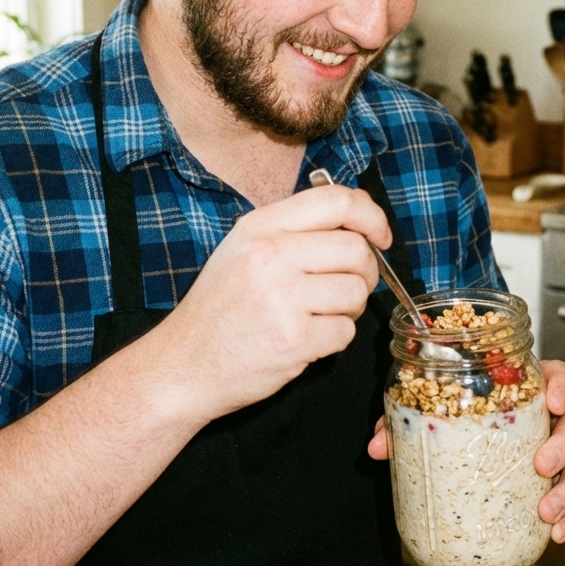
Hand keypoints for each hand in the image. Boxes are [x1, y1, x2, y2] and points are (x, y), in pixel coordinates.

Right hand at [158, 184, 390, 422]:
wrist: (184, 364)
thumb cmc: (221, 309)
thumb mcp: (245, 250)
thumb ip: (298, 228)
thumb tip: (362, 209)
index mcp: (260, 227)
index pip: (336, 201)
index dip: (371, 216)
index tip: (380, 236)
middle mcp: (270, 255)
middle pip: (355, 250)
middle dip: (365, 272)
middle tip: (346, 287)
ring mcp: (281, 298)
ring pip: (356, 292)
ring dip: (348, 309)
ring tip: (318, 315)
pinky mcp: (293, 339)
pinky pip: (345, 332)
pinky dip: (334, 339)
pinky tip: (305, 339)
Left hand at [368, 357, 564, 544]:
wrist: (464, 458)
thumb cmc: (457, 425)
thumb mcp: (431, 421)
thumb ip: (403, 426)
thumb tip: (377, 446)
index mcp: (526, 391)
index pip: (558, 374)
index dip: (563, 384)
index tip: (554, 401)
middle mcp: (549, 419)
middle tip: (541, 465)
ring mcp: (561, 453)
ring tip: (547, 511)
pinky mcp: (563, 485)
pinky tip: (558, 533)